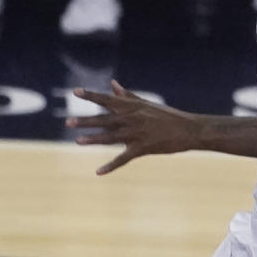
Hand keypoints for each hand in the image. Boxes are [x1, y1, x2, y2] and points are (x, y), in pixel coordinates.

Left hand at [67, 80, 201, 173]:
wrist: (188, 129)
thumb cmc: (167, 116)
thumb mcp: (146, 103)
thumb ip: (127, 96)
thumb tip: (113, 84)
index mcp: (132, 106)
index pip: (107, 99)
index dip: (91, 95)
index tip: (75, 92)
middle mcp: (132, 118)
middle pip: (105, 119)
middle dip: (86, 120)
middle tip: (68, 121)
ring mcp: (137, 134)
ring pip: (111, 137)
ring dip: (94, 139)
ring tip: (78, 141)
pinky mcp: (143, 148)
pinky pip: (123, 158)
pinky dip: (111, 166)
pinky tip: (99, 172)